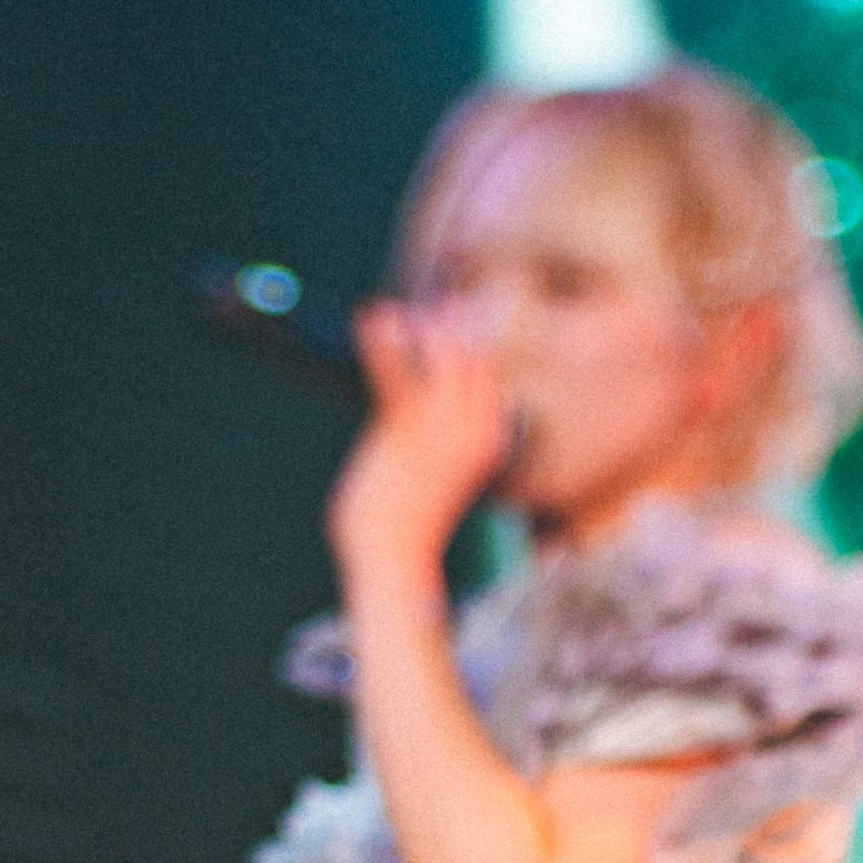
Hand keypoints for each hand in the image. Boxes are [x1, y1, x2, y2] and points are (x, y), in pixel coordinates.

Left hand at [326, 302, 515, 587]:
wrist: (392, 556)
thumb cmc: (409, 514)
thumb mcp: (439, 466)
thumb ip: (439, 428)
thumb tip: (420, 394)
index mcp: (491, 440)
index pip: (489, 373)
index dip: (469, 340)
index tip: (450, 316)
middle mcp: (474, 431)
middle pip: (471, 356)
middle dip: (450, 324)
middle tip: (428, 307)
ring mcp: (441, 430)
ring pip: (441, 356)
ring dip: (419, 328)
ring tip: (397, 314)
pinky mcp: (404, 432)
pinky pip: (396, 373)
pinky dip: (381, 343)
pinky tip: (370, 318)